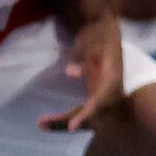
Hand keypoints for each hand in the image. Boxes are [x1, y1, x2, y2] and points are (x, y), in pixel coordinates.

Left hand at [39, 10, 125, 131]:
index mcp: (114, 77)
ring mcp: (102, 95)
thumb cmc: (100, 32)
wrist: (106, 29)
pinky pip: (80, 111)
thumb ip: (81, 54)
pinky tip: (46, 122)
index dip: (90, 113)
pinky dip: (64, 118)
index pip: (103, 99)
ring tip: (41, 123)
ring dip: (63, 123)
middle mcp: (111, 91)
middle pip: (93, 114)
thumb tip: (70, 73)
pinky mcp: (93, 96)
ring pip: (86, 117)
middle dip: (71, 122)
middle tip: (44, 123)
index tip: (73, 127)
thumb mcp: (92, 38)